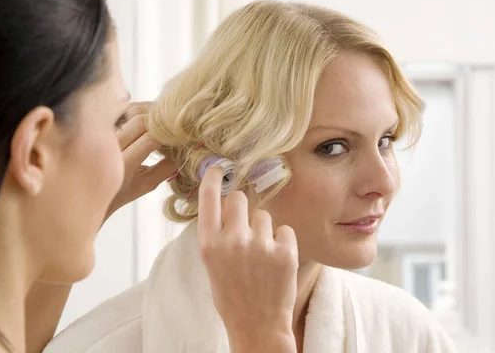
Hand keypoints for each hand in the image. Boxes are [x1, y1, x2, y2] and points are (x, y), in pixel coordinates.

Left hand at [105, 102, 175, 218]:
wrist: (91, 186)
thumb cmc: (120, 191)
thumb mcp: (145, 185)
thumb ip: (165, 169)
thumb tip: (182, 151)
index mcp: (122, 166)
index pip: (150, 140)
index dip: (168, 134)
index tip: (180, 136)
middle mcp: (109, 146)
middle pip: (140, 121)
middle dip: (162, 120)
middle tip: (175, 123)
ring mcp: (103, 132)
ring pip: (131, 110)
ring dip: (151, 110)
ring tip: (165, 117)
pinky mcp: (101, 123)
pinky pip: (123, 108)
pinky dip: (139, 107)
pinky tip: (150, 115)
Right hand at [197, 167, 297, 351]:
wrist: (257, 326)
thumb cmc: (231, 295)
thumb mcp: (213, 264)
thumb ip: (218, 234)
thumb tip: (228, 204)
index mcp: (209, 244)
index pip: (208, 198)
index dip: (213, 179)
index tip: (218, 168)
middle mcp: (233, 240)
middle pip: (239, 198)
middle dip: (242, 208)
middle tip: (245, 227)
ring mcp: (260, 245)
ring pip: (263, 215)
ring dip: (263, 229)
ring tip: (261, 255)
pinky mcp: (285, 252)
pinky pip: (284, 229)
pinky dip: (282, 241)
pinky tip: (276, 260)